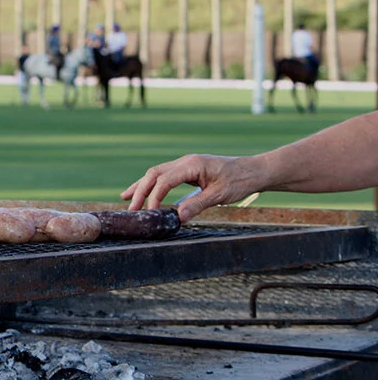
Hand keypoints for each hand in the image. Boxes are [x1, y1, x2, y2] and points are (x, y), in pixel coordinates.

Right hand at [120, 154, 262, 221]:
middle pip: (154, 174)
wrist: (253, 170)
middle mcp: (185, 162)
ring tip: (125, 198)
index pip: (164, 180)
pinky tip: (141, 192)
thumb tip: (177, 218)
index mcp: (192, 165)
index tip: (150, 213)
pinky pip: (164, 176)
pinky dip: (151, 185)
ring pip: (156, 173)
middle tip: (131, 209)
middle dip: (140, 191)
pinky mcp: (187, 170)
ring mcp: (185, 164)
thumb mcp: (220, 195)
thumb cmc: (240, 181)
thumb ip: (197, 205)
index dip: (154, 197)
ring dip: (141, 187)